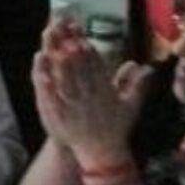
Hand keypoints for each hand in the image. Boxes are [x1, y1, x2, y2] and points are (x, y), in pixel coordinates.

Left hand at [33, 38, 151, 164]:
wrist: (102, 153)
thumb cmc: (116, 129)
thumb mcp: (131, 106)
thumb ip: (137, 84)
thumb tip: (144, 65)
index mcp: (106, 90)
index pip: (96, 65)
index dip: (88, 49)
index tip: (81, 35)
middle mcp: (89, 95)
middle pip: (79, 67)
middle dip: (71, 48)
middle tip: (63, 31)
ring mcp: (73, 105)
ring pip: (65, 78)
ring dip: (58, 60)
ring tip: (51, 43)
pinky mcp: (60, 114)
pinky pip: (51, 95)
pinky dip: (46, 82)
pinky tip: (40, 69)